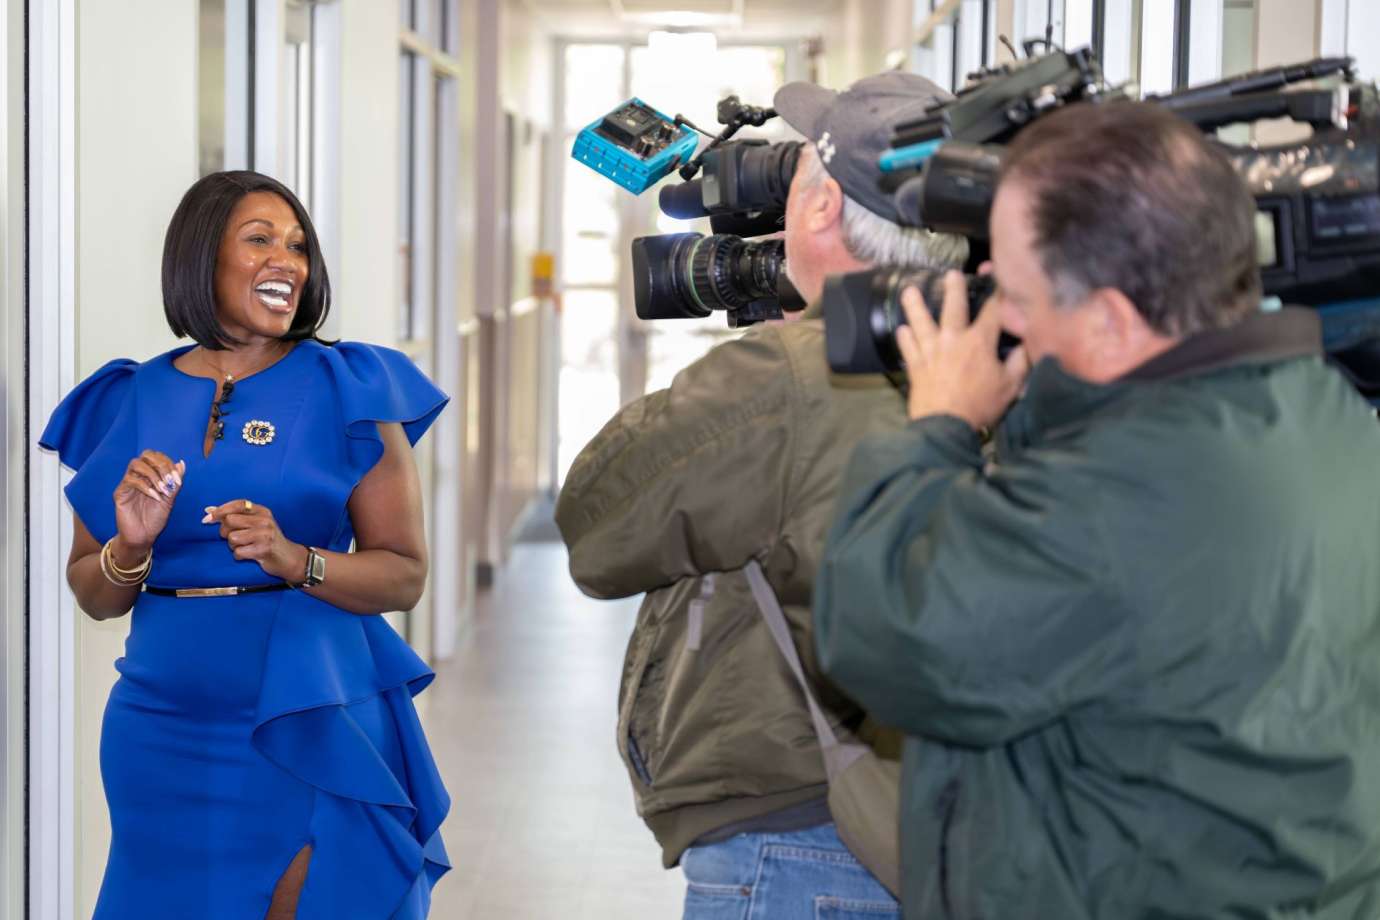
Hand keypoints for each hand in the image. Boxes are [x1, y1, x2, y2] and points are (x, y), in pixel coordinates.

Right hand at [113, 451, 184, 553]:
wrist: (143, 536)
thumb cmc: (155, 518)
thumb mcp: (170, 499)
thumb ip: (175, 482)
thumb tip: (181, 463)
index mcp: (151, 475)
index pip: (157, 456)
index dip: (169, 463)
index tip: (177, 479)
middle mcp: (139, 476)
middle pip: (146, 454)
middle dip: (161, 464)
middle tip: (170, 480)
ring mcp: (128, 483)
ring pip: (136, 464)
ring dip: (154, 475)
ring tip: (163, 490)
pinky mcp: (120, 492)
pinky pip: (130, 480)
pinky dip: (145, 487)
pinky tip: (155, 497)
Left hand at [204, 499, 307, 582]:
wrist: (289, 558)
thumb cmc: (267, 540)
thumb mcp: (255, 524)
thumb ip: (234, 516)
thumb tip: (208, 509)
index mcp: (262, 511)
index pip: (237, 504)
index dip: (219, 510)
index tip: (206, 519)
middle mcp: (264, 520)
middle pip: (230, 521)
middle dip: (225, 532)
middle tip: (235, 538)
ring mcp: (265, 534)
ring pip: (232, 538)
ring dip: (233, 546)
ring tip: (245, 547)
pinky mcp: (264, 549)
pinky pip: (238, 552)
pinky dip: (239, 556)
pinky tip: (249, 555)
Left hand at [896, 270, 1030, 429]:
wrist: (944, 425)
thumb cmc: (980, 405)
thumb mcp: (1011, 386)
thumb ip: (1021, 362)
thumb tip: (1027, 344)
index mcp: (978, 342)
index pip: (992, 312)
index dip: (997, 294)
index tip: (998, 280)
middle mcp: (952, 339)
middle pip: (952, 307)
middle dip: (953, 288)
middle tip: (950, 274)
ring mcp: (930, 351)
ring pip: (920, 322)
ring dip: (914, 305)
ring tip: (908, 290)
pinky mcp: (915, 366)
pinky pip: (907, 347)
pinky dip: (904, 337)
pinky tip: (901, 329)